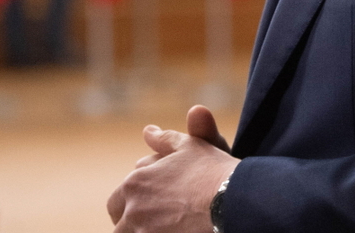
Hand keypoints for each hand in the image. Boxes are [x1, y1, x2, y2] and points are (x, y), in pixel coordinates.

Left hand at [108, 105, 238, 232]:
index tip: (148, 208)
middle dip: (130, 223)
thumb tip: (148, 131)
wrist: (236, 203)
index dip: (131, 204)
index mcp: (136, 183)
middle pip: (120, 223)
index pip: (118, 200)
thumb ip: (164, 139)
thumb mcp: (190, 147)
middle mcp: (133, 210)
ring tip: (163, 229)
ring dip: (141, 231)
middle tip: (152, 223)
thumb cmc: (214, 173)